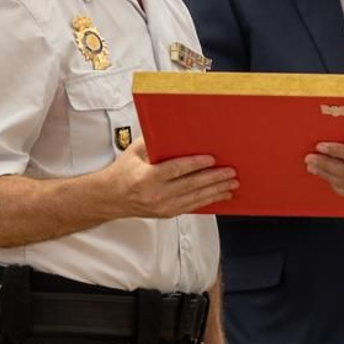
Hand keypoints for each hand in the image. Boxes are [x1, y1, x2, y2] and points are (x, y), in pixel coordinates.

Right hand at [104, 137, 236, 218]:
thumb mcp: (134, 152)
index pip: (176, 170)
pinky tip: (221, 195)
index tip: (211, 159)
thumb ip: (153, 142)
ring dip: (216, 190)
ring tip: (231, 184)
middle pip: (191, 185)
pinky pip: (193, 206)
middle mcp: (156, 194)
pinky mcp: (168, 213)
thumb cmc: (123, 172)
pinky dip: (209, 200)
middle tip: (230, 172)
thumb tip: (174, 130)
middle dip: (214, 178)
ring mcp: (163, 207)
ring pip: (195, 198)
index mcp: (146, 178)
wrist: (111, 197)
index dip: (195, 164)